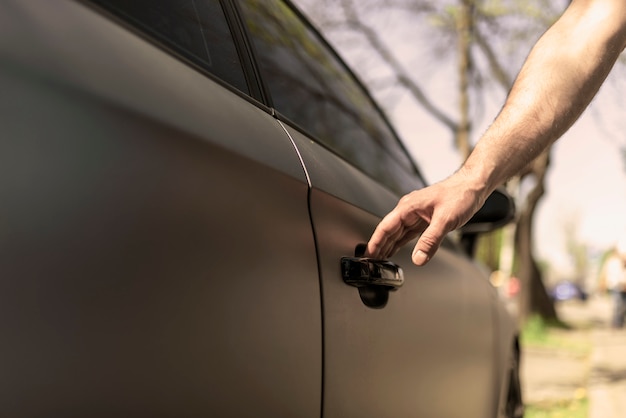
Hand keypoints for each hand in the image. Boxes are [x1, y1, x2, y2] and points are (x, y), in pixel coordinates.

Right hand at [366, 172, 487, 265]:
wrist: (474, 186)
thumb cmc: (460, 194)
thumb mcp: (445, 220)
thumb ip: (430, 241)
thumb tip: (418, 258)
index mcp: (408, 207)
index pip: (386, 227)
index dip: (376, 242)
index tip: (368, 254)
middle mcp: (409, 210)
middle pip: (389, 231)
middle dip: (379, 246)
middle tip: (371, 262)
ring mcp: (417, 214)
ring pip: (398, 233)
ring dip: (389, 246)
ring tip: (380, 259)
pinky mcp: (425, 219)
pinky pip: (409, 233)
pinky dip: (401, 243)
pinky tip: (396, 250)